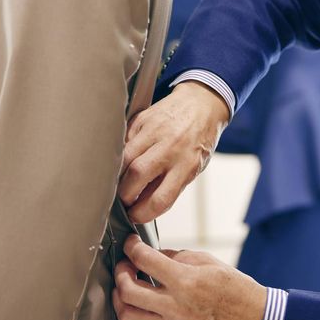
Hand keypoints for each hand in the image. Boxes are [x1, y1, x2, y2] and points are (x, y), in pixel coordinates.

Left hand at [113, 234, 266, 319]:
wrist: (252, 318)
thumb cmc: (234, 288)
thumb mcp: (207, 260)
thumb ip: (176, 256)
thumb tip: (153, 255)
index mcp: (185, 280)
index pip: (144, 259)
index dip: (132, 247)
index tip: (131, 244)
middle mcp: (176, 306)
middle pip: (128, 290)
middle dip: (120, 272)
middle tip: (125, 265)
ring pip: (127, 317)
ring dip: (119, 299)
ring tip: (125, 289)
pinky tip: (127, 319)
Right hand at [118, 81, 229, 222]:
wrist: (201, 104)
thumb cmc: (199, 139)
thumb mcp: (194, 167)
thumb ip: (170, 185)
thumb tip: (141, 205)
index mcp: (187, 164)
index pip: (160, 198)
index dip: (142, 213)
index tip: (135, 216)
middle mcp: (171, 147)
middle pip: (136, 176)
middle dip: (124, 195)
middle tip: (125, 199)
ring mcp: (155, 131)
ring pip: (124, 159)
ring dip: (118, 176)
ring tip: (122, 181)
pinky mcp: (142, 119)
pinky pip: (123, 142)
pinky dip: (121, 154)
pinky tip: (127, 158)